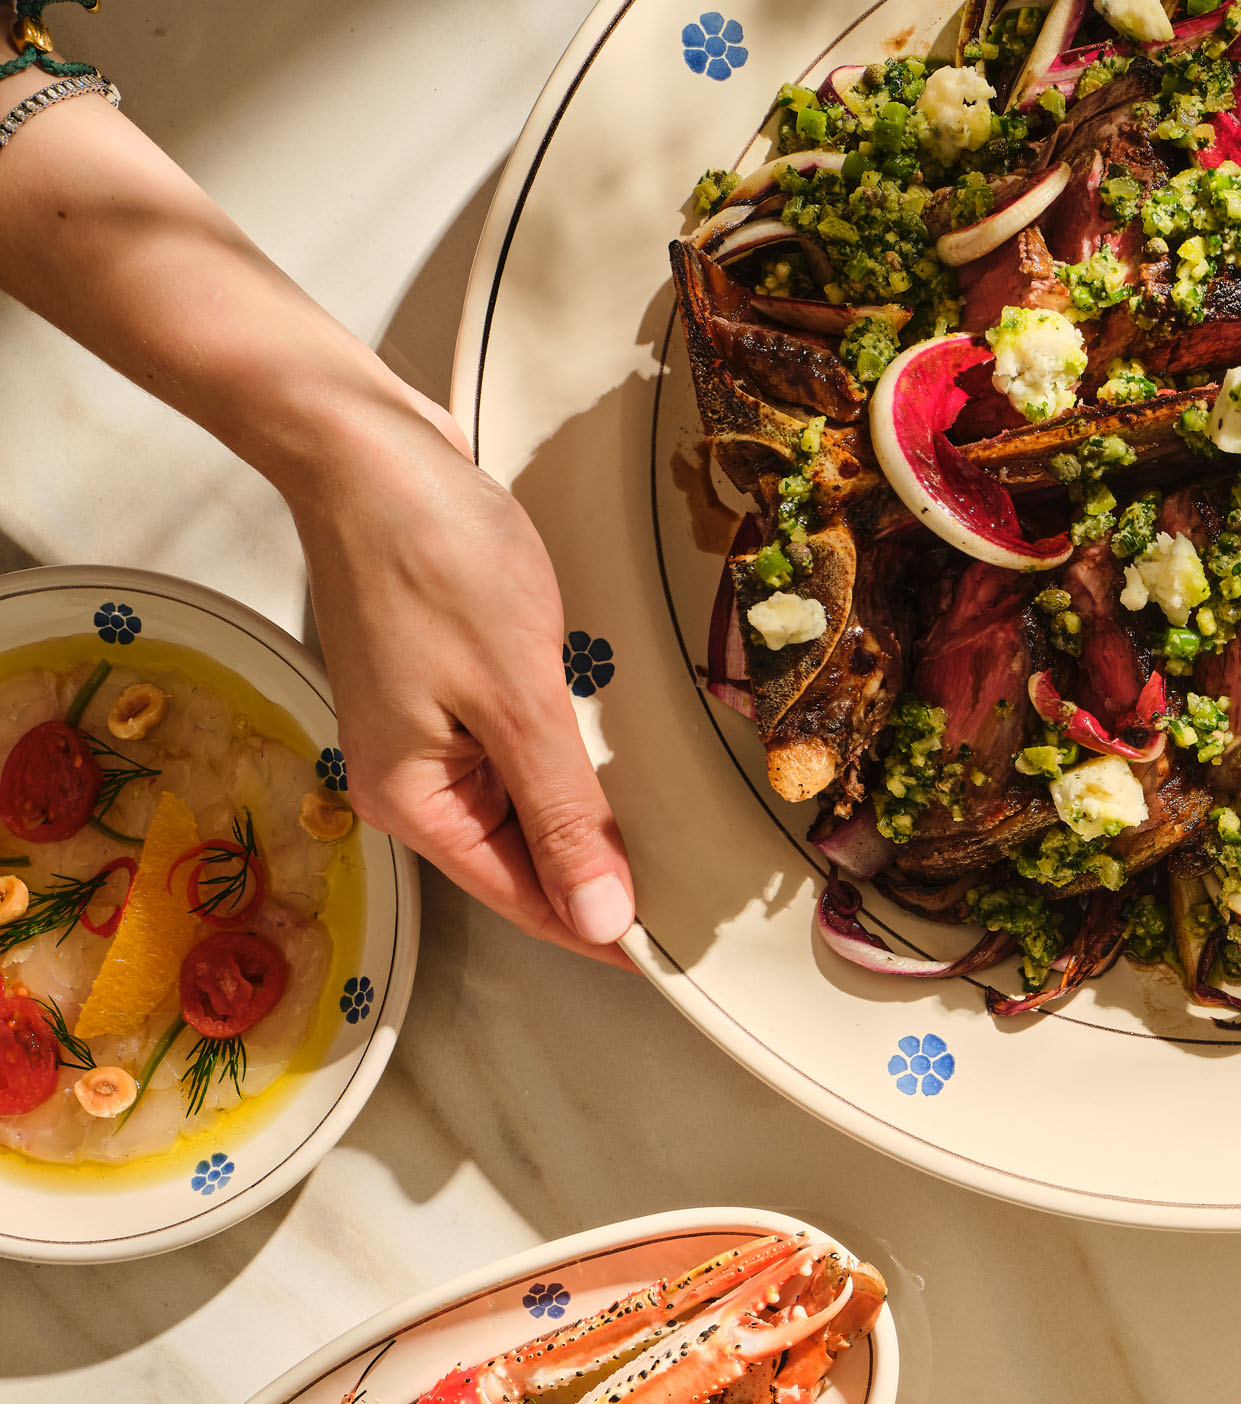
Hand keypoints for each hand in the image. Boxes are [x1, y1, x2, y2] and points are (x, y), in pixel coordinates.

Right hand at [282, 402, 637, 966]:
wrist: (365, 449)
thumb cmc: (432, 558)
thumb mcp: (517, 697)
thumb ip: (562, 812)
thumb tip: (599, 918)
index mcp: (417, 803)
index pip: (529, 901)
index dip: (608, 930)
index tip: (688, 953)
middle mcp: (417, 783)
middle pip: (531, 859)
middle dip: (610, 870)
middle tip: (711, 886)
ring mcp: (433, 734)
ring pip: (534, 803)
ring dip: (597, 809)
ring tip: (686, 823)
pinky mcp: (454, 687)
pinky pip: (526, 748)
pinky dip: (577, 753)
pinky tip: (630, 749)